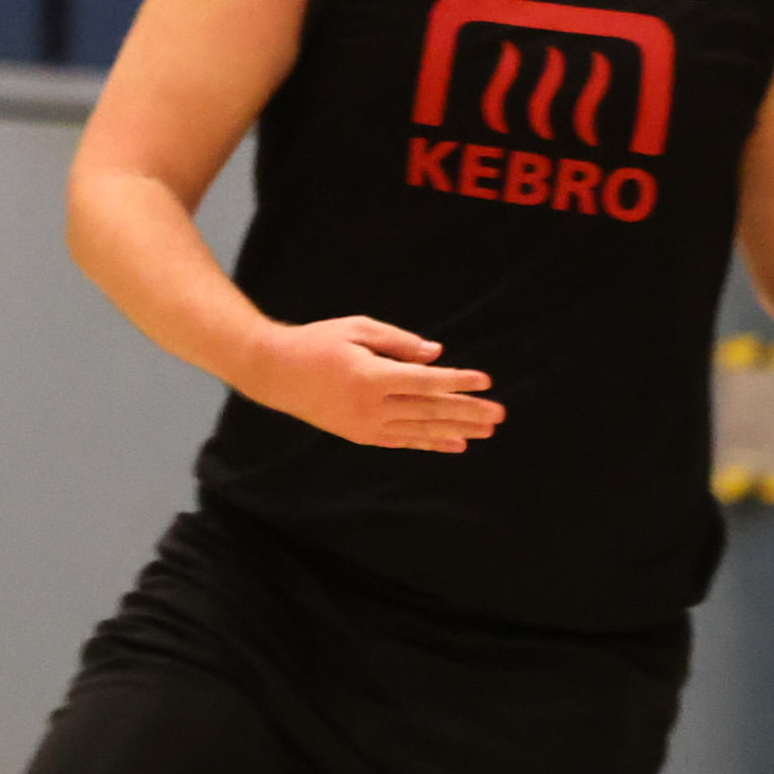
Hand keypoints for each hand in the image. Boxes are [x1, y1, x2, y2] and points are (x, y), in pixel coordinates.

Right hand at [250, 315, 500, 453]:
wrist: (274, 372)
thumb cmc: (318, 342)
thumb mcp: (357, 329)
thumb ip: (399, 342)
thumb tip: (436, 354)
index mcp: (370, 376)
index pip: (424, 382)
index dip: (457, 382)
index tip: (485, 381)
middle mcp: (369, 405)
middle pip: (428, 410)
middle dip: (467, 412)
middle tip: (499, 414)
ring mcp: (365, 424)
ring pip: (420, 429)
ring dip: (457, 430)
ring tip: (488, 431)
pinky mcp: (360, 434)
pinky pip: (403, 440)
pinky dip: (431, 442)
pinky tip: (457, 444)